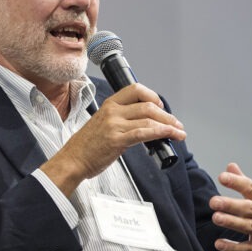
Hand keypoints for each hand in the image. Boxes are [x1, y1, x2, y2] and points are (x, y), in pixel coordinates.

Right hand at [41, 83, 185, 194]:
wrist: (73, 160)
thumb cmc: (87, 146)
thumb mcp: (103, 123)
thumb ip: (121, 120)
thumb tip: (144, 124)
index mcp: (109, 104)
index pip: (136, 89)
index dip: (153, 96)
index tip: (161, 107)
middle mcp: (112, 111)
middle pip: (148, 105)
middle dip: (167, 115)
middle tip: (176, 124)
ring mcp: (114, 125)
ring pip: (149, 119)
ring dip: (169, 126)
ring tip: (178, 133)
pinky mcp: (117, 140)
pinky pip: (144, 133)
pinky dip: (161, 133)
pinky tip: (169, 136)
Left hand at [210, 163, 251, 250]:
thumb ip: (246, 183)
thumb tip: (230, 167)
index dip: (238, 182)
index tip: (222, 177)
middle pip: (250, 208)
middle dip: (231, 205)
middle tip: (214, 201)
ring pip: (249, 227)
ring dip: (232, 222)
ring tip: (216, 217)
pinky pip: (247, 249)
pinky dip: (233, 247)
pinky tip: (219, 244)